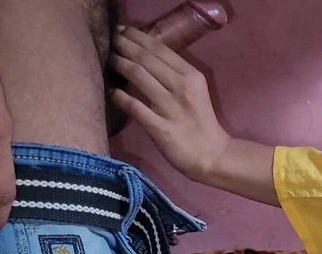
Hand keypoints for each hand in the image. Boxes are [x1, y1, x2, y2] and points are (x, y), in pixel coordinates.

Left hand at [111, 27, 230, 183]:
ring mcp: (171, 108)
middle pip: (147, 58)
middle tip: (111, 39)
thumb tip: (144, 55)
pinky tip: (112, 92)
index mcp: (192, 76)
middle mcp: (182, 87)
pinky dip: (120, 97)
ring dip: (120, 64)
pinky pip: (135, 107)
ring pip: (139, 76)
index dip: (138, 36)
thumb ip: (174, 74)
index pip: (160, 49)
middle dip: (125, 45)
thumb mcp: (195, 91)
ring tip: (109, 59)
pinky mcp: (161, 129)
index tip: (122, 30)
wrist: (211, 155)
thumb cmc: (200, 121)